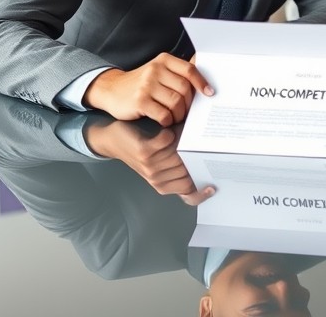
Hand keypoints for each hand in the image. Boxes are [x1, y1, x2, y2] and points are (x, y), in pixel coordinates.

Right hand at [84, 53, 212, 126]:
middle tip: (186, 111)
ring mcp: (147, 85)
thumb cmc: (141, 84)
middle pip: (185, 88)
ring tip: (175, 116)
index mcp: (163, 60)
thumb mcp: (158, 71)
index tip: (209, 93)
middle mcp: (155, 70)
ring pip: (176, 102)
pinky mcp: (140, 101)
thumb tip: (205, 79)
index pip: (189, 70)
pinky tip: (164, 120)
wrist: (111, 90)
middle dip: (189, 103)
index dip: (201, 83)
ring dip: (179, 114)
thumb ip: (178, 73)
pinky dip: (167, 120)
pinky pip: (163, 114)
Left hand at [85, 120, 215, 204]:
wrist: (112, 140)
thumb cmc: (142, 147)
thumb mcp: (161, 161)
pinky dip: (169, 132)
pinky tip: (166, 130)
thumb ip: (180, 163)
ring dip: (181, 140)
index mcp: (164, 185)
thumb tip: (209, 153)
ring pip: (179, 153)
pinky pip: (167, 140)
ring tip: (178, 132)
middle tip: (194, 141)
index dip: (201, 194)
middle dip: (193, 154)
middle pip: (188, 168)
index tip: (212, 187)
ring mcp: (150, 167)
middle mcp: (157, 179)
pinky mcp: (144, 152)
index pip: (188, 194)